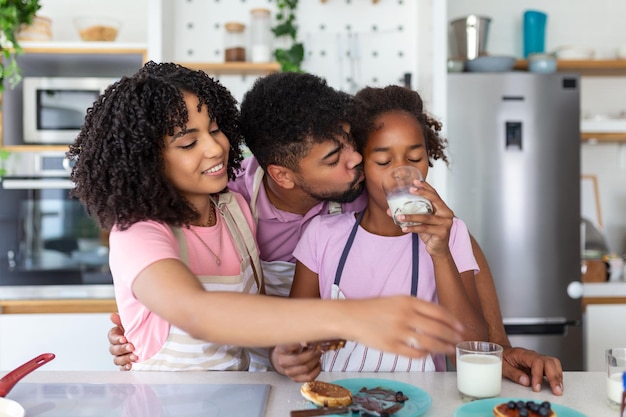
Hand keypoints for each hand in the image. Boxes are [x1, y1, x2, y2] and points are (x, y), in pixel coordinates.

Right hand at [108, 312, 136, 370]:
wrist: (147, 340)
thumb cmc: (136, 331)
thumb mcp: (130, 325)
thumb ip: (121, 320)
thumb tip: (112, 316)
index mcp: (116, 336)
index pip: (111, 337)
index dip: (116, 339)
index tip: (124, 339)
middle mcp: (116, 347)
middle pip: (113, 350)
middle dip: (122, 349)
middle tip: (132, 347)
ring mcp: (120, 356)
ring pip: (117, 360)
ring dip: (125, 359)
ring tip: (134, 357)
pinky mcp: (125, 365)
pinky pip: (122, 368)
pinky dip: (125, 368)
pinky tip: (130, 366)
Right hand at [270, 343, 322, 381]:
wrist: (282, 360)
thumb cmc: (289, 347)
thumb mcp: (290, 340)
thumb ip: (299, 338)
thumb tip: (312, 337)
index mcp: (280, 350)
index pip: (287, 347)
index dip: (298, 345)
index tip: (307, 342)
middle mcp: (283, 362)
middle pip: (298, 359)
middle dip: (311, 353)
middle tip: (318, 347)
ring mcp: (289, 372)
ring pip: (306, 368)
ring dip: (315, 360)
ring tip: (318, 354)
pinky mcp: (295, 379)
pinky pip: (309, 377)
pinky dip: (317, 370)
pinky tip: (318, 363)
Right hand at [341, 296, 462, 358]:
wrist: (351, 316)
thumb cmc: (374, 308)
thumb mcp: (397, 300)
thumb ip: (417, 307)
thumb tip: (439, 318)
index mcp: (408, 301)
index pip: (438, 312)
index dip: (453, 321)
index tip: (461, 327)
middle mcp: (405, 316)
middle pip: (437, 329)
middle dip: (452, 337)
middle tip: (460, 341)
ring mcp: (398, 332)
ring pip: (429, 343)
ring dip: (443, 348)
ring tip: (450, 350)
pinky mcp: (391, 346)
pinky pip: (415, 354)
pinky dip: (425, 356)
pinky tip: (428, 355)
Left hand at [394, 180, 454, 257]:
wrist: (438, 249)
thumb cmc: (430, 232)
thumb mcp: (421, 221)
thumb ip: (410, 214)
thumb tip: (390, 210)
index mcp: (443, 208)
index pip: (435, 194)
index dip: (426, 187)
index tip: (415, 181)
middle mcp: (447, 213)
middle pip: (434, 200)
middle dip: (422, 193)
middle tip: (410, 190)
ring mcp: (445, 223)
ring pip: (426, 217)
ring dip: (411, 216)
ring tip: (399, 216)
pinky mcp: (442, 232)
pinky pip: (424, 228)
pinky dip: (413, 228)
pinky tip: (404, 228)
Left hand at [502, 347, 562, 395]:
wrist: (503, 352)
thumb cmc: (503, 358)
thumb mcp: (503, 366)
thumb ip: (513, 373)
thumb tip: (526, 382)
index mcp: (522, 354)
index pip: (536, 362)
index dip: (538, 375)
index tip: (537, 388)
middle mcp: (533, 355)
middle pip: (549, 362)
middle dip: (554, 377)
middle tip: (556, 391)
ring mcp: (538, 358)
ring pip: (553, 363)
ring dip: (558, 376)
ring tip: (559, 389)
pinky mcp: (541, 363)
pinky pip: (553, 366)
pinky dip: (557, 375)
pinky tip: (557, 385)